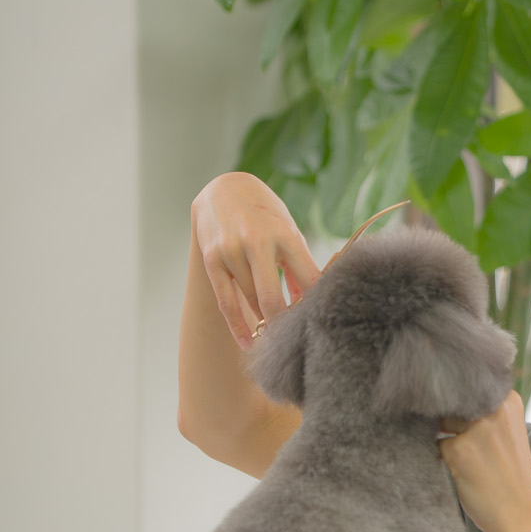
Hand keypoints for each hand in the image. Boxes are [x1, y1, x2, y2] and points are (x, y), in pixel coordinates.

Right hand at [191, 173, 321, 349]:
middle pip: (273, 299)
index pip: (308, 279)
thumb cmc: (266, 215)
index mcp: (286, 235)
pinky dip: (238, 327)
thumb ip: (300, 269)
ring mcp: (232, 251)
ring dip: (263, 324)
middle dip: (283, 324)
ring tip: (274, 339)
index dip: (315, 306)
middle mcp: (258, 242)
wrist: (224, 189)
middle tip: (293, 339)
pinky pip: (226, 303)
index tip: (319, 323)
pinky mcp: (212, 260)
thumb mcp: (289, 233)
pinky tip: (248, 342)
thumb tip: (309, 305)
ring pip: (250, 302)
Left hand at [438, 392, 530, 531]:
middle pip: (452, 401)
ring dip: (447, 440)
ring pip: (442, 422)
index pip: (468, 385)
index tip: (460, 416)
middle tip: (469, 447)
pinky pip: (438, 446)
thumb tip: (440, 403)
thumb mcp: (505, 433)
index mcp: (508, 400)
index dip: (458, 400)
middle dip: (449, 419)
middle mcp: (494, 408)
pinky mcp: (459, 450)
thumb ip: (483, 414)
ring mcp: (477, 428)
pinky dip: (444, 459)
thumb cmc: (512, 478)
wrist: (522, 516)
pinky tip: (464, 472)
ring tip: (471, 462)